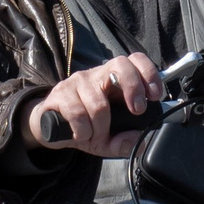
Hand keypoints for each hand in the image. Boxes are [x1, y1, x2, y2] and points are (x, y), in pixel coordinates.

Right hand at [21, 53, 160, 154]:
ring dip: (100, 127)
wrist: (48, 128)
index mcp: (113, 80)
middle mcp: (96, 75)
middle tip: (136, 110)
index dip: (149, 73)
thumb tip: (140, 141)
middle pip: (120, 65)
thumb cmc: (84, 127)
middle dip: (133, 88)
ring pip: (99, 103)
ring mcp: (76, 82)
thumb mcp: (108, 140)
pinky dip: (82, 130)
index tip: (155, 95)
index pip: (134, 60)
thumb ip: (125, 142)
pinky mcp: (59, 94)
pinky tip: (80, 134)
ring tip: (94, 135)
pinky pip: (77, 113)